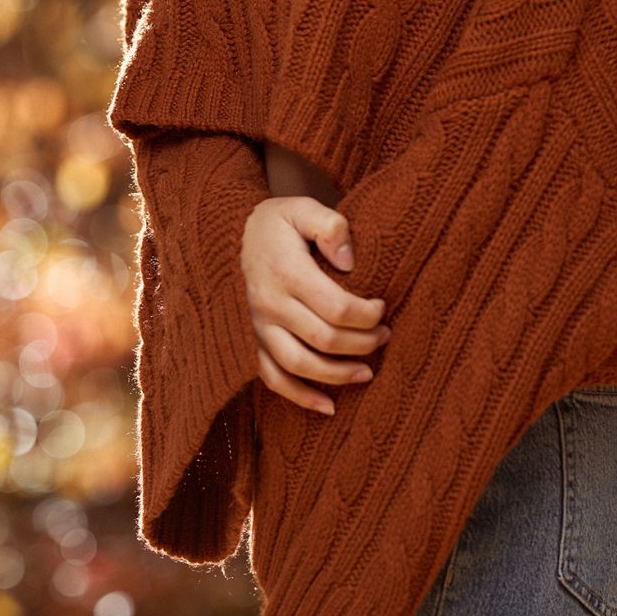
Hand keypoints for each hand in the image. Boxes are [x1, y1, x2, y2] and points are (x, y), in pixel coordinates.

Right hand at [241, 195, 390, 414]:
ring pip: (299, 365)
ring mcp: (259, 327)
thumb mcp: (302, 208)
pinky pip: (273, 378)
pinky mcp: (253, 342)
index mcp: (287, 272)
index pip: (335, 307)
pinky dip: (300, 397)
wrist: (230, 234)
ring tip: (368, 372)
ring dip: (338, 375)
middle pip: (323, 339)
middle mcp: (270, 304)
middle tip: (386, 336)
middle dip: (362, 344)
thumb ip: (330, 226)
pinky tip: (328, 407)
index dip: (366, 315)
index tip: (383, 308)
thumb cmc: (277, 223)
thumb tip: (349, 262)